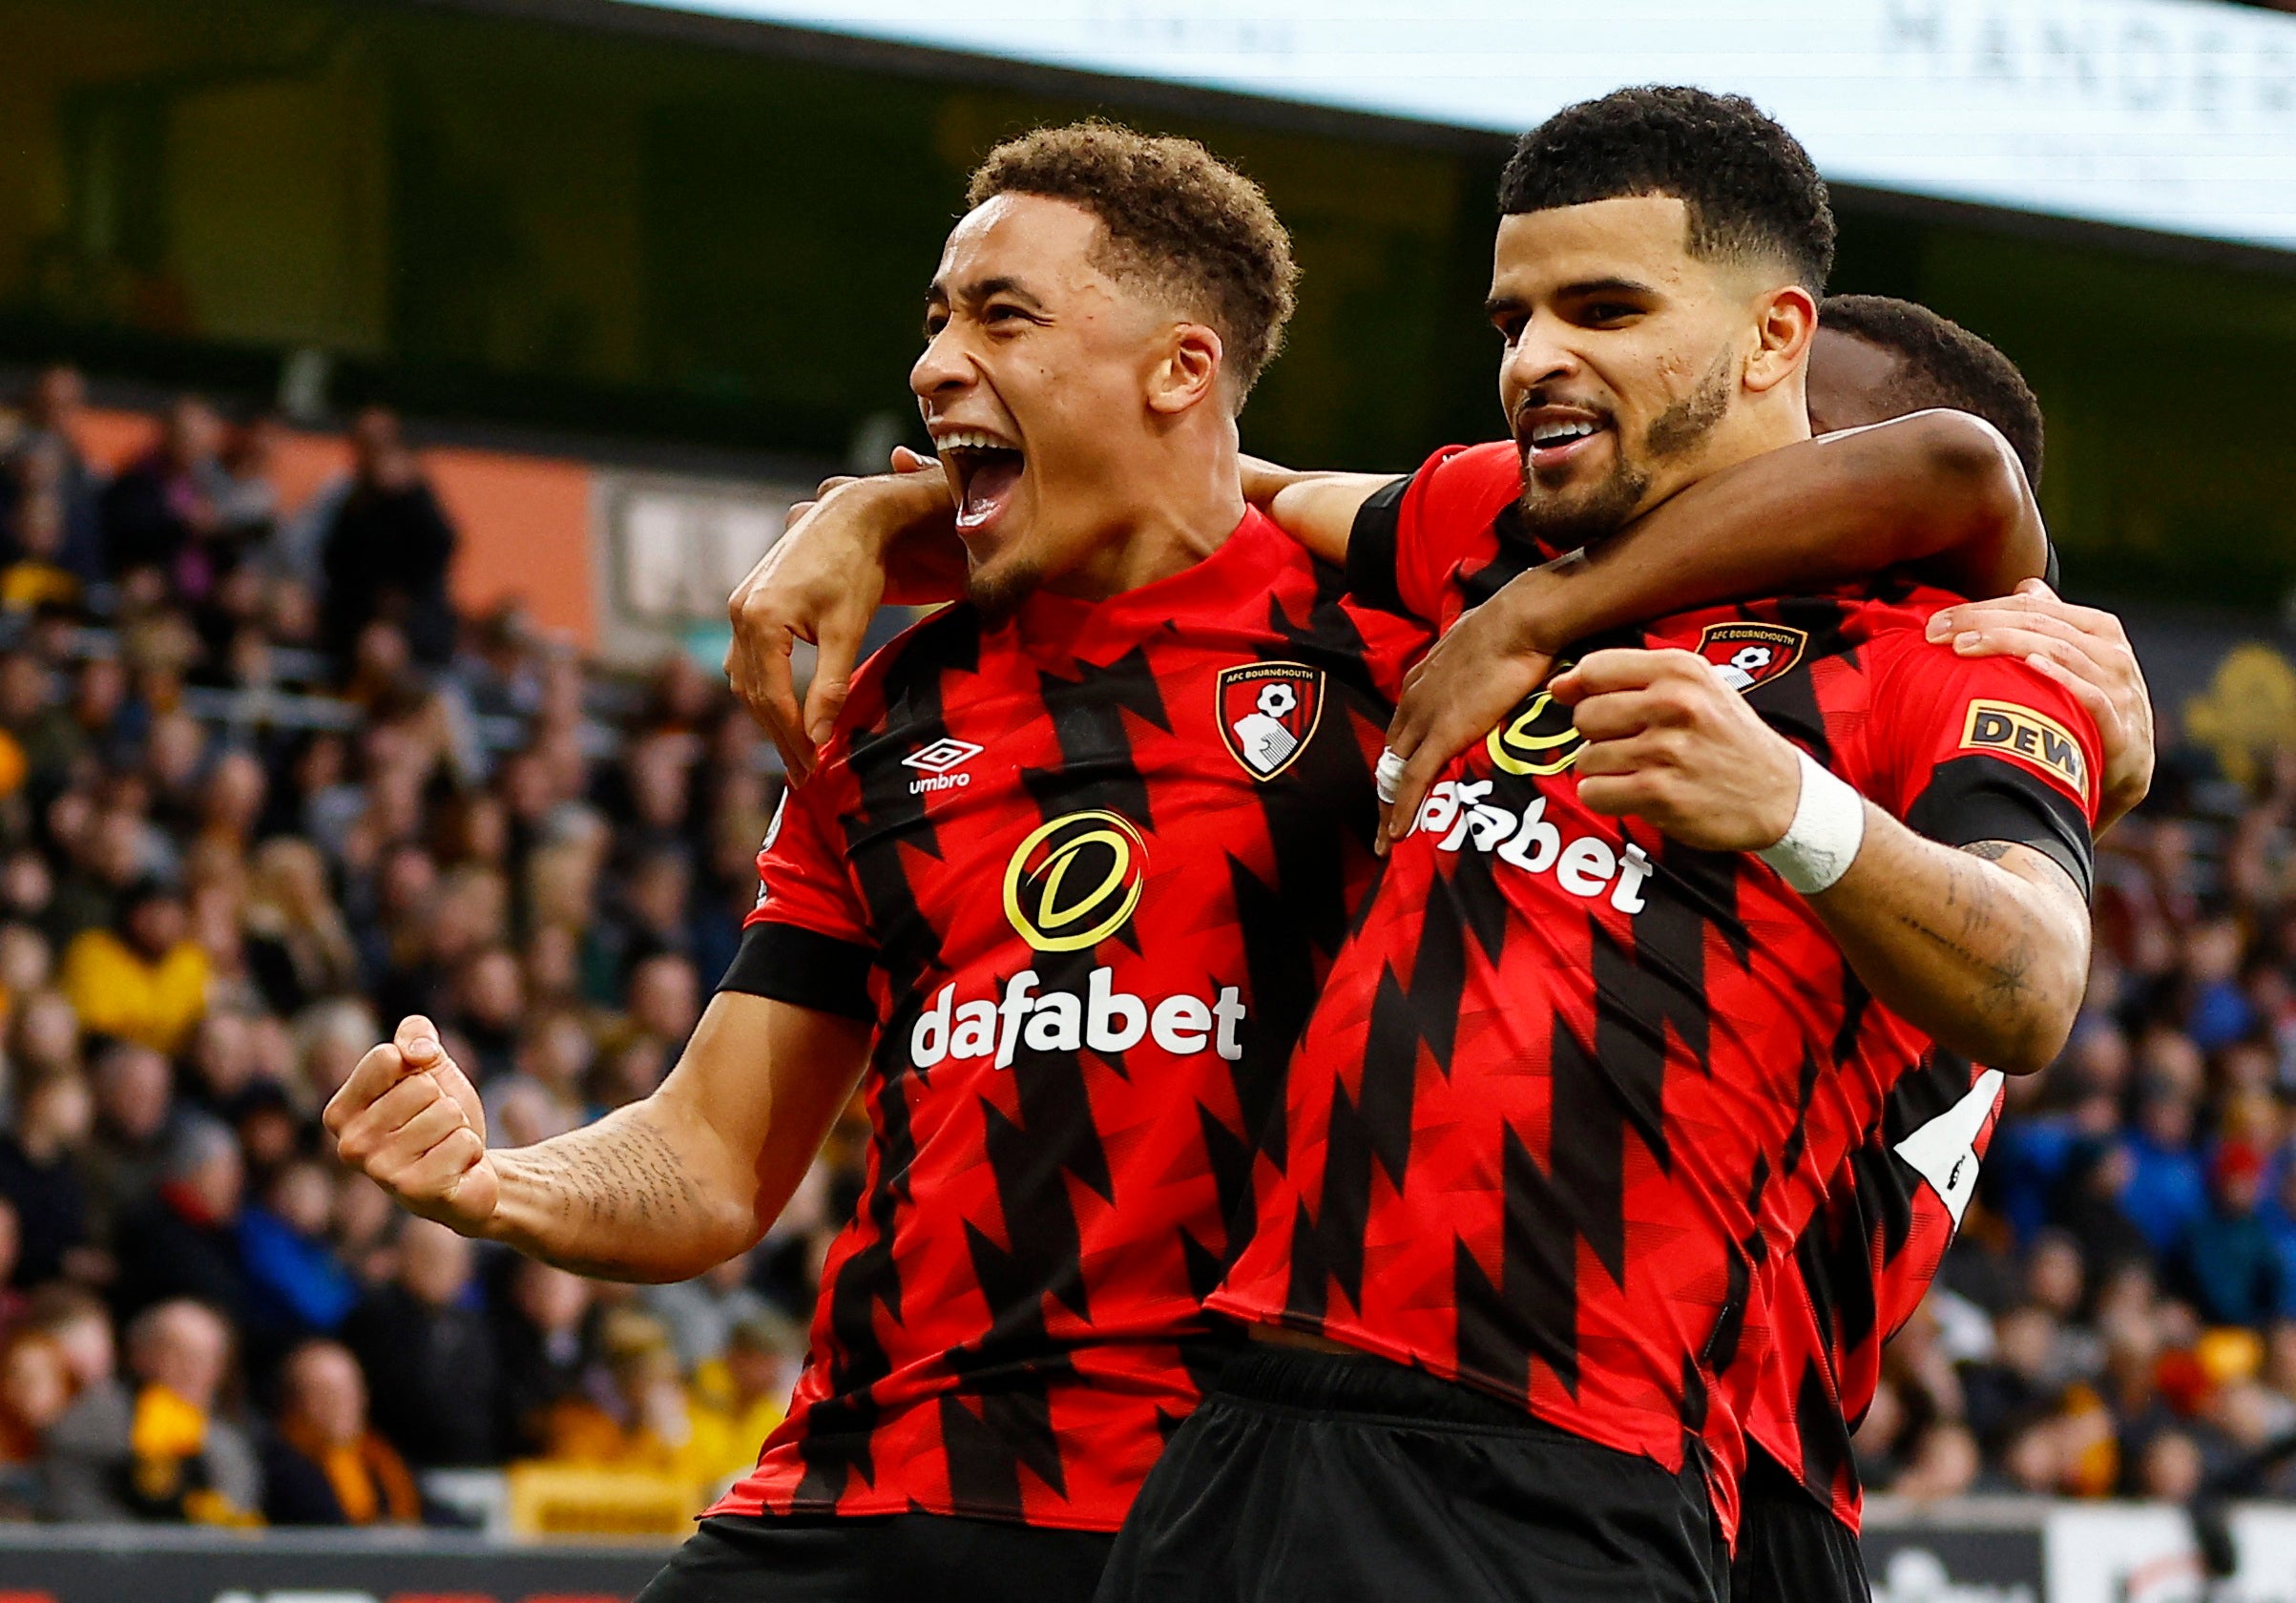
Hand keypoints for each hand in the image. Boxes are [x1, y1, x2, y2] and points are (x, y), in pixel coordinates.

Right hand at [324, 1015, 498, 1234]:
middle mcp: (350, 1145)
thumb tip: (419, 1051)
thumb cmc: (437, 1115)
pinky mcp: (416, 1191)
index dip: (418, 1069)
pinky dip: (470, 1150)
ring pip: (446, 1113)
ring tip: (445, 1148)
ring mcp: (380, 1171)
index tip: (417, 1094)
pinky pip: (463, 1142)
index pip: (387, 1057)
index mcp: (340, 1112)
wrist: (467, 1169)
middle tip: (436, 1128)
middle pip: (422, 1086)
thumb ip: (415, 1035)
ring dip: (458, 1127)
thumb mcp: (427, 1065)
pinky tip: (457, 1168)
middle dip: (443, 1101)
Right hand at [725, 460, 943, 778]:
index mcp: (760, 620)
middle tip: (802, 772)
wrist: (850, 515)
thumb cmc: (856, 568)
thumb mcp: (848, 629)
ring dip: (768, 715)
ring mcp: (739, 606)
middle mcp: (739, 613)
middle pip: (752, 693)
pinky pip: (746, 659)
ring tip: (794, 750)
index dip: (791, 738)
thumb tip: (818, 738)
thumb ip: (830, 685)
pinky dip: (763, 689)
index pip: (771, 698)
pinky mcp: (749, 602)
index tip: (810, 770)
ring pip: (745, 678)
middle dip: (778, 735)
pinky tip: (783, 709)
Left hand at [1378, 570, 1562, 851]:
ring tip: (1388, 842)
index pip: (1402, 727)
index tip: (1400, 779)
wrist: (1520, 620)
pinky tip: (1398, 835)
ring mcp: (1424, 718)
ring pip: (1395, 773)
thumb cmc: (1512, 625)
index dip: (1400, 757)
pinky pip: (1414, 780)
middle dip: (1386, 790)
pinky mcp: (1441, 734)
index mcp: (1422, 678)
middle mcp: (1413, 700)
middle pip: (1390, 755)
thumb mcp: (1479, 638)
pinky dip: (1403, 809)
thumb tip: (1488, 653)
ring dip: (1389, 810)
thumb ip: (1474, 655)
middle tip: (1385, 822)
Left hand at [1550, 648, 1801, 851]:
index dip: (1581, 692)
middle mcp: (1674, 704)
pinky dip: (1607, 798)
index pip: (1594, 669)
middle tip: (1633, 746)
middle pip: (1584, 717)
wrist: (1781, 795)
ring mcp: (1666, 750)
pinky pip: (1594, 792)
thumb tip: (1557, 686)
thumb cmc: (1727, 738)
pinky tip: (1638, 794)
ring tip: (1644, 771)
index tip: (1591, 706)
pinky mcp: (1660, 794)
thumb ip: (1627, 679)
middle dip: (1598, 737)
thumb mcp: (1694, 689)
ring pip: (1586, 758)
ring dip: (1606, 771)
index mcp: (1680, 670)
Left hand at [1926, 579, 2153, 833]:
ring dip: (2009, 644)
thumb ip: (2050, 627)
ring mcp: (2124, 693)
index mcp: (2099, 633)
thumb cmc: (2081, 717)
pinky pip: (2093, 697)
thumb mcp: (2070, 667)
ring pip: (2063, 652)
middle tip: (1935, 631)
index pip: (2036, 608)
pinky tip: (2029, 667)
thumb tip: (2027, 586)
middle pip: (2043, 624)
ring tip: (1962, 647)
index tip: (1936, 621)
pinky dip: (2062, 678)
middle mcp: (2114, 657)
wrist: (2116, 782)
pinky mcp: (2124, 733)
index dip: (1985, 608)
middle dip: (1984, 622)